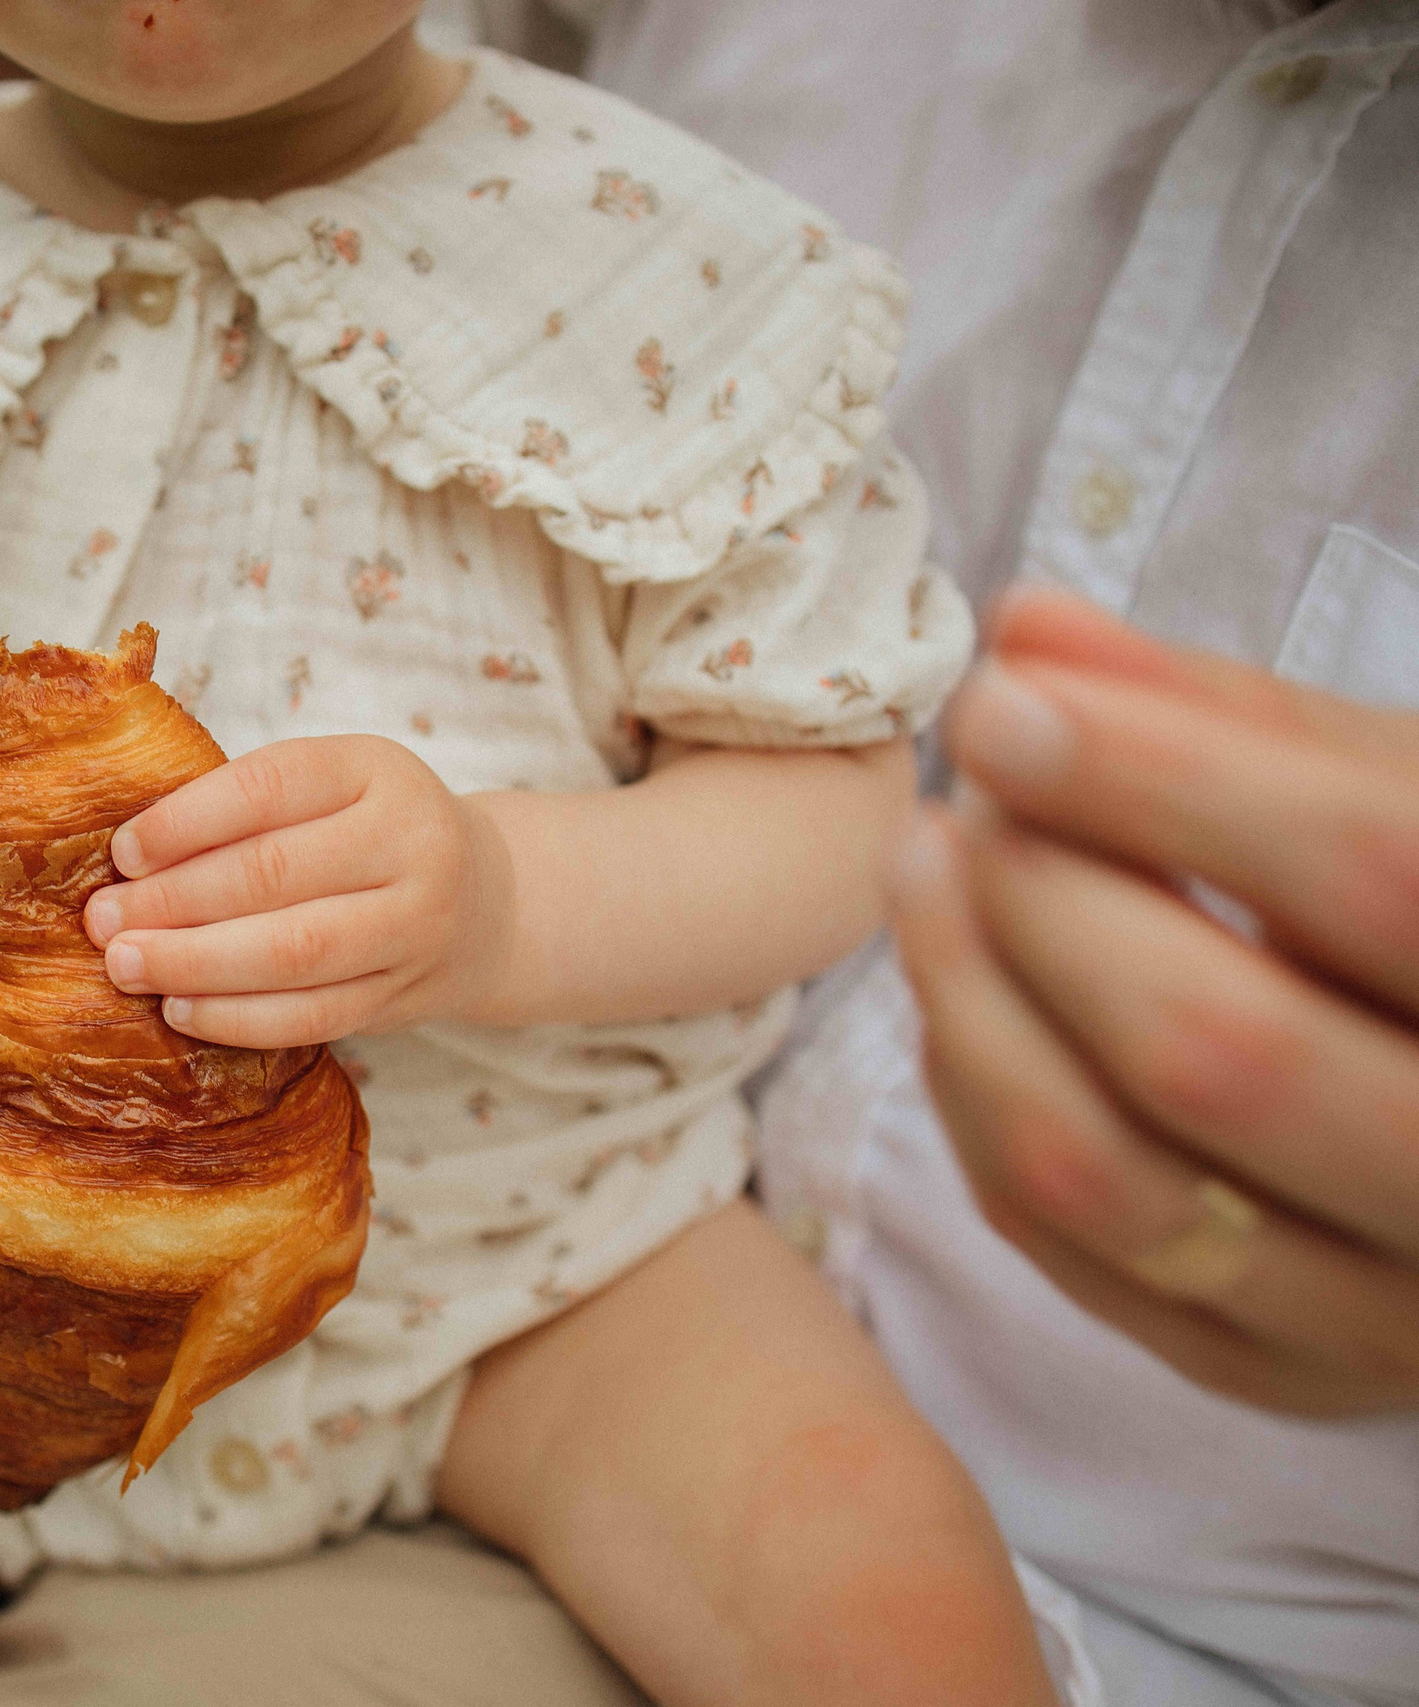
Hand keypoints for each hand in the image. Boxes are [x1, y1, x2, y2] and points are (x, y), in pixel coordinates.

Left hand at [82, 734, 513, 1048]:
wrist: (483, 902)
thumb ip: (247, 806)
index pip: (268, 789)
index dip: (185, 822)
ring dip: (195, 963)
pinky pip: (311, 1015)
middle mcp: (408, 844)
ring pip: (293, 953)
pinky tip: (180, 1008)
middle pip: (273, 875)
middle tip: (102, 921)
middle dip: (173, 902)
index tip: (122, 853)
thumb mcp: (330, 785)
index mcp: (375, 771)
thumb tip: (128, 858)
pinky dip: (237, 1017)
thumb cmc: (368, 832)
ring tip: (127, 964)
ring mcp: (414, 925)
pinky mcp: (403, 996)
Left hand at [890, 585, 1418, 1414]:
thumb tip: (1030, 629)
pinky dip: (976, 1105)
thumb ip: (1232, 717)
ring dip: (968, 1001)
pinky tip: (964, 992)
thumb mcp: (1404, 799)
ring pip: (1104, 1173)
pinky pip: (1065, 1245)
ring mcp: (1388, 1313)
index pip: (1371, 874)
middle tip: (960, 797)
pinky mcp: (1277, 1371)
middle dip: (1043, 902)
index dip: (1161, 778)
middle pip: (1215, 1048)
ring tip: (925, 865)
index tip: (1002, 701)